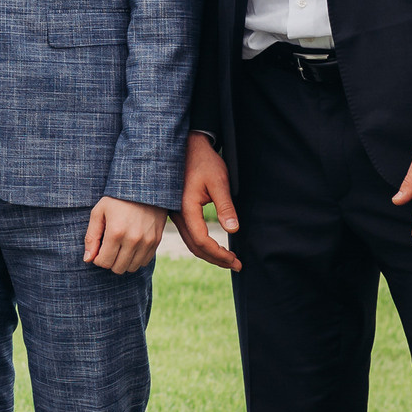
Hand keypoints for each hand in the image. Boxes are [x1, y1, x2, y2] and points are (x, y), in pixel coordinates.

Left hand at [85, 196, 165, 275]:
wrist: (144, 187)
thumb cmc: (117, 199)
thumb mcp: (99, 212)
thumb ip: (91, 237)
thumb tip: (88, 259)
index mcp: (116, 232)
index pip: (104, 262)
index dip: (98, 258)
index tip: (99, 249)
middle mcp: (133, 239)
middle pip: (117, 268)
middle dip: (110, 261)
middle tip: (109, 248)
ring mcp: (147, 241)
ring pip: (131, 268)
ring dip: (123, 262)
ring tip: (120, 247)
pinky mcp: (157, 241)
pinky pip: (144, 262)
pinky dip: (136, 258)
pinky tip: (131, 246)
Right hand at [177, 132, 241, 271]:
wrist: (188, 146)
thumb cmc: (204, 161)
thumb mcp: (219, 182)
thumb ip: (226, 207)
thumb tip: (233, 230)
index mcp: (186, 208)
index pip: (202, 241)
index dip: (219, 254)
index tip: (236, 260)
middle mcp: (177, 214)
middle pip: (195, 247)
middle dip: (216, 259)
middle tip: (236, 265)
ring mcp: (175, 213)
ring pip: (190, 242)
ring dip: (209, 253)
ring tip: (227, 259)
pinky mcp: (177, 211)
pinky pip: (188, 234)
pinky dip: (201, 244)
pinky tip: (213, 246)